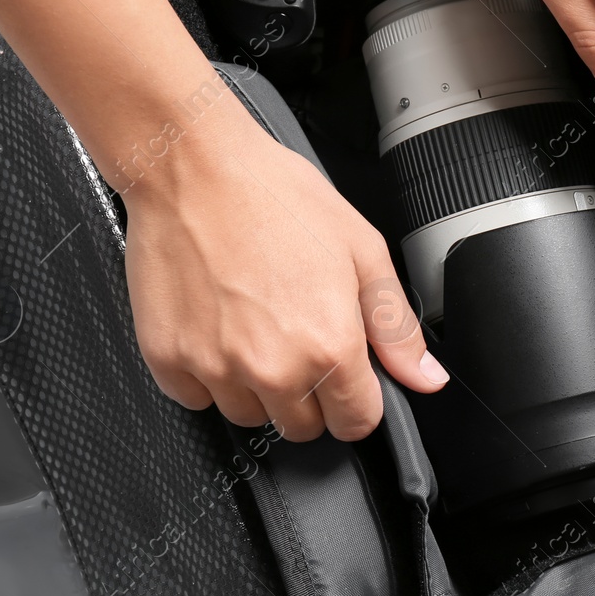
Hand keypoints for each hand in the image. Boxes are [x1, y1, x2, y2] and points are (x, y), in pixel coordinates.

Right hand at [121, 105, 446, 440]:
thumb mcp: (362, 251)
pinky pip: (196, 398)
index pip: (357, 421)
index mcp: (329, 344)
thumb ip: (396, 326)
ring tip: (255, 322)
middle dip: (310, 391)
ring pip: (250, 416)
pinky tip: (218, 325)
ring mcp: (216, 369)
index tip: (347, 374)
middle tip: (297, 332)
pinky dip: (209, 373)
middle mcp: (272, 368)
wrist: (196, 169)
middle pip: (303, 426)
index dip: (358, 398)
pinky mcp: (168, 361)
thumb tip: (426, 377)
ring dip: (257, 385)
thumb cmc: (276, 197)